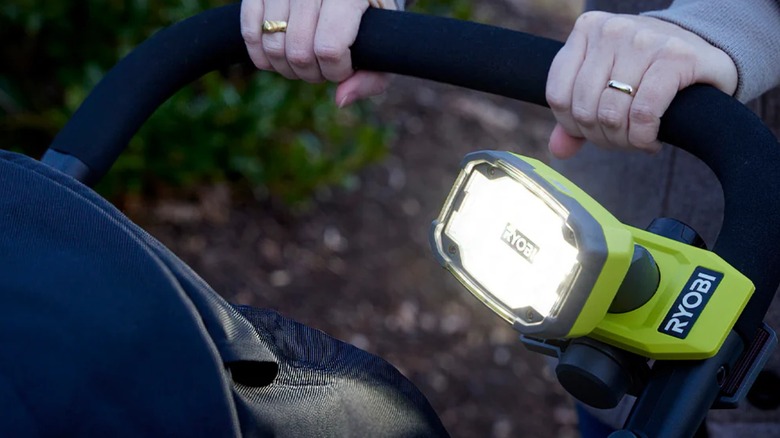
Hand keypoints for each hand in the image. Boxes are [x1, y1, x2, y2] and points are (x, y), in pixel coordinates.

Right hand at [240, 0, 393, 106]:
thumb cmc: (369, 19)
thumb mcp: (384, 45)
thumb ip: (372, 78)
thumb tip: (340, 99)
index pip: (329, 49)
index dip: (335, 71)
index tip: (345, 67)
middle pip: (299, 51)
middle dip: (311, 73)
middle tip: (323, 67)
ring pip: (273, 44)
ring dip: (286, 67)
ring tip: (304, 60)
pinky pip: (249, 29)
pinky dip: (259, 54)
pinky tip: (275, 58)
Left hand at [546, 12, 737, 158]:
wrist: (706, 51)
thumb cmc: (647, 71)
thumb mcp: (606, 83)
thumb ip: (576, 113)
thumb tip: (558, 150)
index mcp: (587, 30)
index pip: (558, 95)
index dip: (573, 126)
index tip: (594, 132)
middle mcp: (612, 30)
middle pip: (584, 108)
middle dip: (601, 137)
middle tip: (622, 140)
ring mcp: (643, 40)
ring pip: (612, 113)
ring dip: (624, 141)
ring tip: (638, 140)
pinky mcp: (676, 57)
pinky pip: (643, 113)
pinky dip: (644, 137)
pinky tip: (652, 140)